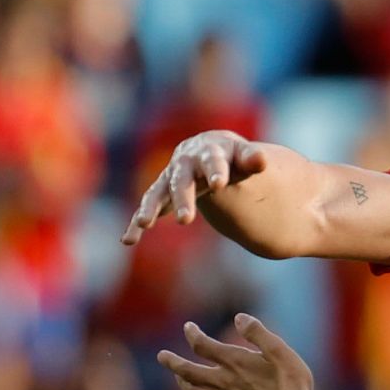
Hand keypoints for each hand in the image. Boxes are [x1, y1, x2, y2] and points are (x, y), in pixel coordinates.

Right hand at [122, 130, 269, 243]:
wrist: (211, 149)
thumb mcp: (244, 156)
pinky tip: (128, 240)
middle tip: (185, 220)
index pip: (212, 160)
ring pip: (157, 193)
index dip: (216, 171)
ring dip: (151, 208)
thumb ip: (252, 160)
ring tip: (145, 224)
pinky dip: (136, 223)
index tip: (219, 184)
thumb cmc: (232, 156)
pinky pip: (148, 208)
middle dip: (182, 198)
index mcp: (208, 152)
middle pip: (182, 181)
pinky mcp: (161, 194)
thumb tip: (261, 160)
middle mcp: (184, 164)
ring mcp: (170, 179)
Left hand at [158, 315, 313, 389]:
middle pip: (187, 372)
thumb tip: (239, 318)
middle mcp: (224, 381)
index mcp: (234, 361)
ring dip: (183, 382)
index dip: (192, 334)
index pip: (201, 345)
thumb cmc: (291, 383)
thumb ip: (258, 333)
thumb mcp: (280, 351)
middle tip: (161, 356)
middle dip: (172, 362)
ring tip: (178, 377)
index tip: (188, 327)